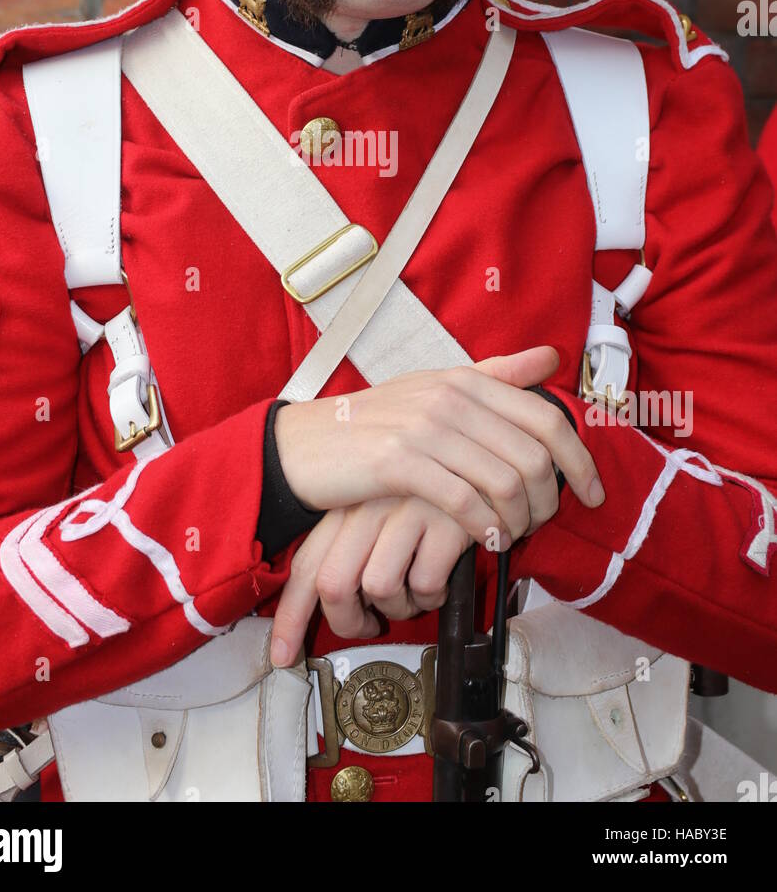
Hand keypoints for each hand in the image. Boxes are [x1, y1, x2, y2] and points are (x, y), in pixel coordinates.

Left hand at [270, 495, 471, 667]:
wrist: (485, 464)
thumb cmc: (431, 499)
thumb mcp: (381, 515)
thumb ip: (352, 552)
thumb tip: (332, 608)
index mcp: (347, 506)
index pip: (305, 566)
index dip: (291, 617)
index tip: (283, 655)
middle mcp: (370, 506)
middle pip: (334, 584)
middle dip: (349, 623)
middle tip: (369, 627)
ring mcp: (406, 511)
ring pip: (379, 587)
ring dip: (399, 608)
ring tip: (413, 594)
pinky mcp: (444, 521)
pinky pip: (425, 584)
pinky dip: (432, 596)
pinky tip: (441, 580)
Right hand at [274, 345, 602, 549]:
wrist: (304, 445)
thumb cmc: (374, 424)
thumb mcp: (435, 388)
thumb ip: (495, 374)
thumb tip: (551, 355)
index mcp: (466, 379)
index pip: (546, 419)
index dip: (581, 462)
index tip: (594, 495)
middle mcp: (451, 397)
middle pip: (534, 456)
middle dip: (551, 501)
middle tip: (542, 526)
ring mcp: (424, 428)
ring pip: (505, 482)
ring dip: (519, 521)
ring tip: (512, 537)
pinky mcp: (398, 463)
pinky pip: (464, 502)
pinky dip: (485, 529)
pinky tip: (485, 542)